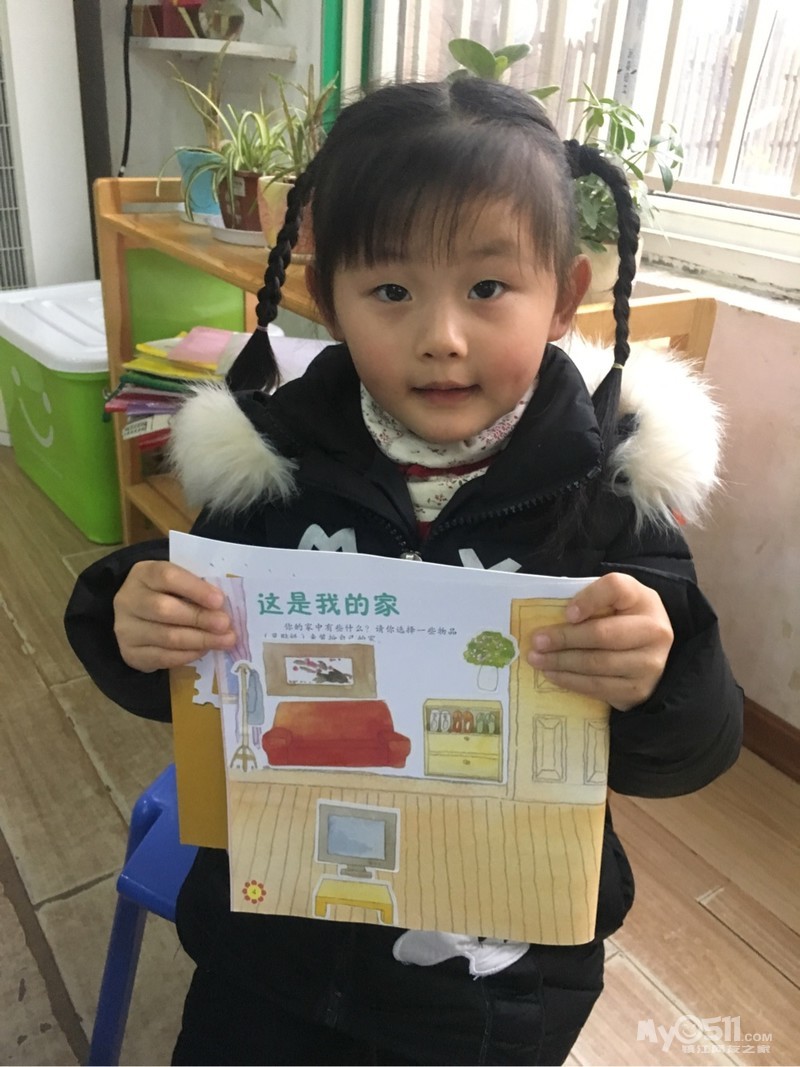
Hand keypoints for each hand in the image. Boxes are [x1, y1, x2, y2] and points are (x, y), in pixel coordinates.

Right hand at [113, 560, 235, 672]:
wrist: (136, 618)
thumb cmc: (166, 595)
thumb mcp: (177, 584)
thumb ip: (196, 590)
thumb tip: (223, 609)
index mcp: (143, 574)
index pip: (167, 577)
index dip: (195, 589)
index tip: (219, 600)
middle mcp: (128, 600)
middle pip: (164, 609)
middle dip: (200, 618)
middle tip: (225, 625)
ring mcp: (125, 628)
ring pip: (166, 636)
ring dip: (200, 640)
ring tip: (223, 641)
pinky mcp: (130, 653)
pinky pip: (162, 657)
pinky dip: (188, 655)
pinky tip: (204, 650)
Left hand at [527, 572, 673, 710]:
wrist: (648, 652)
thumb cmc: (620, 619)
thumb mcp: (611, 600)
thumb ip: (589, 601)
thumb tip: (557, 620)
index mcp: (643, 599)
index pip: (616, 589)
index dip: (589, 599)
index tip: (566, 614)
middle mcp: (654, 631)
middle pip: (603, 634)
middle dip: (565, 639)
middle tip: (536, 642)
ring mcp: (649, 664)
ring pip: (598, 664)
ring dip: (562, 663)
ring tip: (537, 660)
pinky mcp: (638, 690)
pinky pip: (598, 687)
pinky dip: (571, 681)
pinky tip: (553, 675)